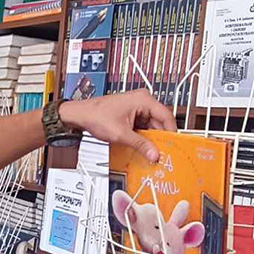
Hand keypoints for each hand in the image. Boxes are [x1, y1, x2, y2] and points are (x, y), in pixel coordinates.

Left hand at [60, 89, 175, 161]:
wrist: (80, 115)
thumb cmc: (95, 115)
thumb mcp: (121, 134)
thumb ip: (140, 145)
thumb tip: (154, 153)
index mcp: (143, 99)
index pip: (167, 116)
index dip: (171, 133)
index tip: (173, 146)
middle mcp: (142, 101)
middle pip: (160, 122)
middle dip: (159, 138)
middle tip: (161, 152)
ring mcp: (137, 108)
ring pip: (151, 126)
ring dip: (150, 139)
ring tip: (150, 151)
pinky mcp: (132, 115)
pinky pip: (143, 127)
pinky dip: (143, 137)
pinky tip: (141, 146)